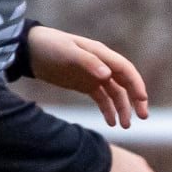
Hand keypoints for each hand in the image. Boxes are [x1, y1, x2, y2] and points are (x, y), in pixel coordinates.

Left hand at [28, 26, 149, 127]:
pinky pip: (102, 99)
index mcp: (101, 54)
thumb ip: (88, 62)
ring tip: (125, 126)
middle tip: (142, 117)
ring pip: (116, 94)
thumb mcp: (67, 52)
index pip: (126, 70)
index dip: (136, 85)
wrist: (30, 50)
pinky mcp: (85, 85)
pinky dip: (108, 111)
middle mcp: (102, 65)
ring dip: (123, 109)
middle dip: (136, 100)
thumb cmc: (49, 46)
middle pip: (126, 84)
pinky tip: (110, 123)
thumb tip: (108, 75)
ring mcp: (95, 76)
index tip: (142, 101)